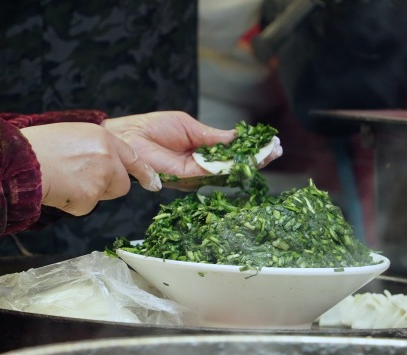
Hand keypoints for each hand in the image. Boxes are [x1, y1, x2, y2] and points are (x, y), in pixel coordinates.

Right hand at [22, 122, 159, 215]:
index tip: (154, 183)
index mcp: (102, 137)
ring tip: (65, 180)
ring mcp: (100, 178)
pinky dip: (74, 203)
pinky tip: (59, 189)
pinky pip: (87, 206)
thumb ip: (95, 147)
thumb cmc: (38, 147)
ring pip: (105, 196)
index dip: (143, 173)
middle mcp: (107, 156)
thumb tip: (106, 163)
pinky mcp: (89, 198)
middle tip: (80, 178)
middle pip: (122, 183)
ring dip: (90, 194)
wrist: (19, 161)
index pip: (132, 157)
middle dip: (108, 186)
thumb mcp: (72, 134)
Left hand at [101, 111, 282, 176]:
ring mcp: (195, 173)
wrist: (130, 136)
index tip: (270, 142)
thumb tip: (236, 136)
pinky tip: (249, 158)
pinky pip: (215, 172)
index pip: (231, 152)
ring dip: (250, 162)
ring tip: (270, 153)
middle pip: (234, 165)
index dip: (250, 148)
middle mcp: (200, 165)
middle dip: (257, 157)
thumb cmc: (152, 128)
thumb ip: (213, 136)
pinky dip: (233, 166)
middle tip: (277, 150)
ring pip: (228, 171)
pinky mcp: (188, 177)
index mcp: (201, 150)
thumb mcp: (189, 126)